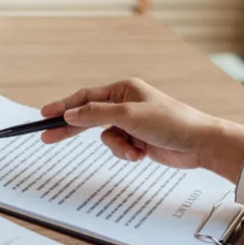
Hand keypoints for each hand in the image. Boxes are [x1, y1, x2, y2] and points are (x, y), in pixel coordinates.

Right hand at [39, 78, 243, 180]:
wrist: (199, 144)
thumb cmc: (170, 122)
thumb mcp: (129, 116)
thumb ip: (96, 114)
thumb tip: (71, 114)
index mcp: (123, 90)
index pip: (85, 97)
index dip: (63, 106)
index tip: (44, 115)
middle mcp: (125, 104)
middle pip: (89, 116)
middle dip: (73, 129)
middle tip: (47, 138)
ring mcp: (131, 123)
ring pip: (105, 137)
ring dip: (117, 147)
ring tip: (134, 150)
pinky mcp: (137, 140)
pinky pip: (118, 148)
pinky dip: (126, 153)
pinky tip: (141, 154)